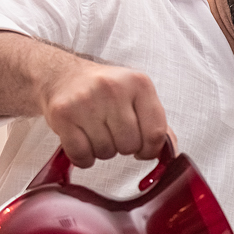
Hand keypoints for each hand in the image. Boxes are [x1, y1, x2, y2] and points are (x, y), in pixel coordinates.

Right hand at [39, 61, 172, 167]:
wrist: (63, 76)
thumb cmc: (105, 91)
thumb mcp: (136, 96)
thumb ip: (156, 123)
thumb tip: (171, 152)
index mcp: (139, 83)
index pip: (155, 133)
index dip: (150, 150)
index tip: (142, 148)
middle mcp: (113, 88)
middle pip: (130, 145)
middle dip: (123, 146)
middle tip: (112, 131)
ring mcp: (86, 101)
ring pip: (106, 152)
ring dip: (102, 150)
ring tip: (95, 130)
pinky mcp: (63, 115)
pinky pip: (81, 156)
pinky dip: (83, 157)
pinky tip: (82, 140)